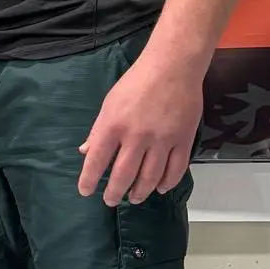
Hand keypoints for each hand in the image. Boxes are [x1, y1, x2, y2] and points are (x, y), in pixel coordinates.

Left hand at [78, 53, 201, 206]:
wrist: (172, 67)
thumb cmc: (136, 83)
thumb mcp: (109, 103)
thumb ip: (99, 130)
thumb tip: (86, 152)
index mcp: (113, 125)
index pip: (97, 160)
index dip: (89, 179)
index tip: (85, 191)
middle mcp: (136, 136)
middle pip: (124, 174)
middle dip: (114, 192)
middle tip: (110, 201)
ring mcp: (162, 140)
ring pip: (150, 177)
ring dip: (140, 192)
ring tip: (134, 198)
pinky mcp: (183, 139)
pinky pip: (176, 169)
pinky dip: (168, 182)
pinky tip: (160, 188)